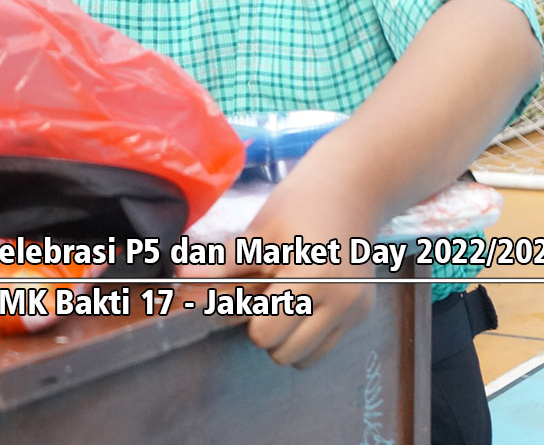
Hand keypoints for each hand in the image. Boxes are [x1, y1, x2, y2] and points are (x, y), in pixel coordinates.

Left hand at [177, 141, 376, 368]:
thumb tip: (179, 278)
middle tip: (267, 293)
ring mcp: (355, 308)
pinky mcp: (364, 312)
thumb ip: (223, 264)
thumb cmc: (299, 203)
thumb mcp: (259, 231)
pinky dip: (311, 334)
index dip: (249, 314)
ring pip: (306, 358)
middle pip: (284, 353)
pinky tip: (307, 301)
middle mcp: (339, 300)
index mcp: (311, 277)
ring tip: (286, 298)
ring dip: (289, 338)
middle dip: (268, 329)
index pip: (265, 332)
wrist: (351, 186)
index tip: (250, 289)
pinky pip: (327, 347)